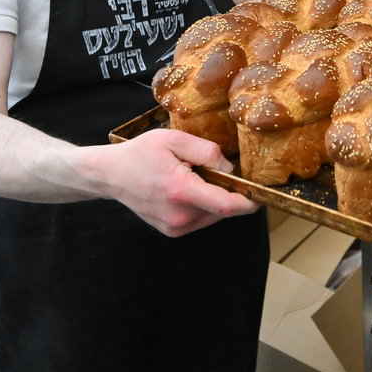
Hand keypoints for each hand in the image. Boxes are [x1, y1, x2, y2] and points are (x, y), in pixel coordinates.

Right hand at [89, 129, 258, 236]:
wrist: (110, 175)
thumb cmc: (140, 153)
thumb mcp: (174, 139)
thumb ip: (206, 152)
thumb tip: (229, 168)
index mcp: (181, 190)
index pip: (225, 205)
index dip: (249, 201)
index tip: (261, 194)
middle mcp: (179, 215)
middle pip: (222, 209)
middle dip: (226, 190)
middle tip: (210, 169)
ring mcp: (175, 227)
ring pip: (213, 215)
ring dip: (213, 198)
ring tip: (191, 177)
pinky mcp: (172, 231)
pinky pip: (201, 218)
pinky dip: (202, 205)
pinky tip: (184, 189)